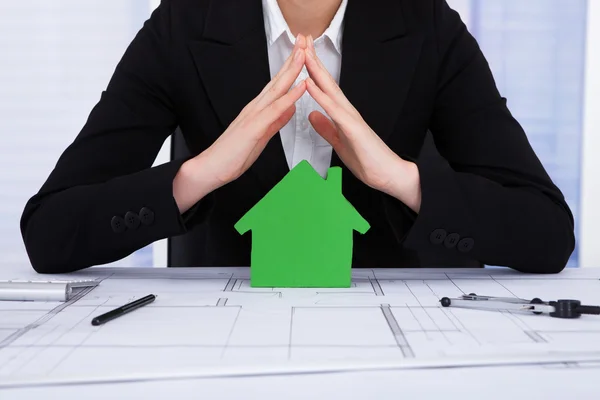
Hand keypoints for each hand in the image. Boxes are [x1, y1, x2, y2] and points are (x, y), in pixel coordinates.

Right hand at [173, 36, 307, 212]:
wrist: (211, 168)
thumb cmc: (233, 155)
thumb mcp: (261, 136)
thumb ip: (276, 121)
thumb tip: (289, 109)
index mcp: (258, 110)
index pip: (277, 84)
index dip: (290, 67)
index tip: (302, 52)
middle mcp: (255, 107)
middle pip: (277, 79)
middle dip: (292, 59)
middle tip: (304, 39)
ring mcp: (254, 115)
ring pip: (277, 88)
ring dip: (292, 70)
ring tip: (304, 53)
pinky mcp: (254, 127)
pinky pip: (275, 109)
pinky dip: (289, 96)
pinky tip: (300, 85)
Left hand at [303, 36, 421, 211]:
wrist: (388, 174)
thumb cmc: (367, 160)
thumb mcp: (339, 142)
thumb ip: (326, 128)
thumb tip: (312, 114)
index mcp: (342, 114)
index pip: (324, 88)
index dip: (312, 70)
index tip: (301, 54)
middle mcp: (347, 111)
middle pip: (326, 81)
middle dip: (313, 60)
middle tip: (302, 39)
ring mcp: (350, 117)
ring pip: (329, 89)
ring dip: (315, 70)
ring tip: (303, 52)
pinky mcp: (353, 128)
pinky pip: (333, 109)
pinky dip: (320, 95)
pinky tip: (310, 83)